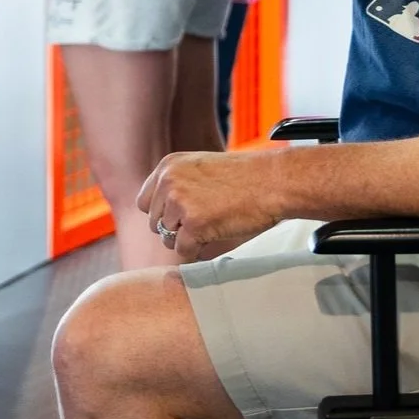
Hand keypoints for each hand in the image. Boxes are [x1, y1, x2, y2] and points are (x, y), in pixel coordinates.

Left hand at [137, 151, 284, 262]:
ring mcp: (179, 203)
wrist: (273, 181)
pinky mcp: (194, 225)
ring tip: (213, 225)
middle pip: (155, 223)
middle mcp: (168, 182)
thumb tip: (161, 213)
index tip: (183, 215)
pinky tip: (216, 235)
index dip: (163, 213)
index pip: (145, 202)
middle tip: (204, 222)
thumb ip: (177, 183)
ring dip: (188, 239)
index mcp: (168, 166)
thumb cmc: (244, 177)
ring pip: (168, 239)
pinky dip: (198, 251)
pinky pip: (183, 251)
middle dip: (176, 228)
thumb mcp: (200, 167)